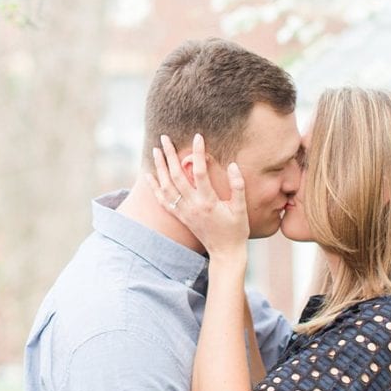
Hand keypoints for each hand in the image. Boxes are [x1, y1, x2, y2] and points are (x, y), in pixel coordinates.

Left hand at [145, 133, 249, 258]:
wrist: (225, 253)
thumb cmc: (236, 230)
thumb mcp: (241, 208)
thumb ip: (238, 186)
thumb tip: (233, 165)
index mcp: (208, 202)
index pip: (199, 172)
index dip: (198, 153)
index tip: (198, 137)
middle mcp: (192, 206)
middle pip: (176, 175)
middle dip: (170, 155)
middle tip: (165, 138)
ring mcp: (184, 212)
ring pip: (167, 186)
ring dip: (160, 167)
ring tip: (157, 150)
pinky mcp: (181, 217)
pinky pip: (163, 201)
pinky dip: (155, 187)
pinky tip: (149, 175)